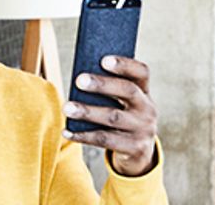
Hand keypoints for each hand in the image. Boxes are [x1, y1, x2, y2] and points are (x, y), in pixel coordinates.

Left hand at [62, 55, 158, 176]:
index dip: (124, 64)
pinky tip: (67, 132)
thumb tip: (80, 79)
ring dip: (87, 112)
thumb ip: (109, 90)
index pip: (141, 72)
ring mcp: (143, 130)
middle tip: (79, 80)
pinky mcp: (135, 149)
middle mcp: (148, 109)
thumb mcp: (124, 104)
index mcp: (144, 92)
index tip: (104, 60)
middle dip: (102, 85)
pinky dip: (84, 136)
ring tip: (66, 107)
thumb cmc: (122, 118)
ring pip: (113, 117)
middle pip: (127, 91)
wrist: (139, 155)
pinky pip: (105, 140)